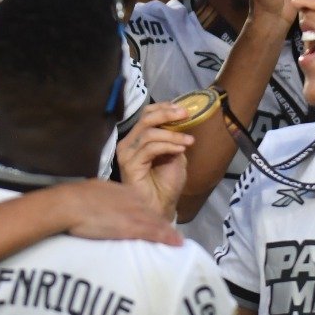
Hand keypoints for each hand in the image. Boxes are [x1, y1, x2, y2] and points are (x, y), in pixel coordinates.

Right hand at [54, 179, 182, 244]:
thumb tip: (103, 206)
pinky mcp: (132, 227)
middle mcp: (135, 201)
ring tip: (178, 241)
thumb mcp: (96, 192)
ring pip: (157, 223)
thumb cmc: (76, 199)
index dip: (151, 216)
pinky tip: (177, 243)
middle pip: (154, 214)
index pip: (144, 205)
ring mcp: (135, 213)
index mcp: (125, 191)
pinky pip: (154, 233)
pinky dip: (167, 238)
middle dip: (163, 225)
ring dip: (168, 233)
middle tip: (173, 236)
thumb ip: (105, 198)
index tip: (157, 224)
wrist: (71, 204)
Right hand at [116, 102, 193, 219]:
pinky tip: (180, 149)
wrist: (162, 207)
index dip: (164, 107)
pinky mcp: (129, 165)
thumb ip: (173, 137)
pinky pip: (150, 148)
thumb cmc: (166, 183)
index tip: (183, 109)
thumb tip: (180, 119)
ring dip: (172, 134)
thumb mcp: (174, 154)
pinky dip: (168, 145)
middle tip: (185, 115)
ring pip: (149, 133)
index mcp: (138, 139)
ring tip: (188, 141)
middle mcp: (129, 144)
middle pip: (145, 118)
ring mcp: (126, 154)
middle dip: (167, 114)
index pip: (146, 114)